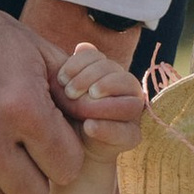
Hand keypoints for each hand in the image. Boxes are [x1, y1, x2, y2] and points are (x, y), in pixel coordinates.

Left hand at [52, 42, 145, 161]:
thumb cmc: (68, 112)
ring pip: (130, 102)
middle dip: (91, 80)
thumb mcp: (67, 90)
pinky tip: (89, 126)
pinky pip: (126, 132)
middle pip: (118, 75)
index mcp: (109, 72)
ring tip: (84, 106)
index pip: (100, 58)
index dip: (80, 64)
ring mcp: (132, 113)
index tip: (61, 78)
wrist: (72, 147)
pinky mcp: (132, 136)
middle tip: (69, 92)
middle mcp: (125, 89)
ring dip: (105, 103)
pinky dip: (107, 129)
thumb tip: (82, 46)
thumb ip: (75, 69)